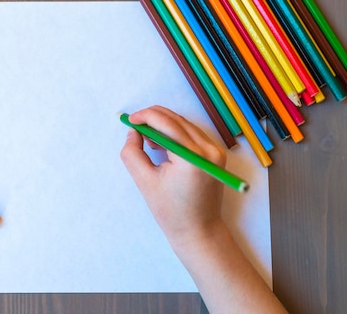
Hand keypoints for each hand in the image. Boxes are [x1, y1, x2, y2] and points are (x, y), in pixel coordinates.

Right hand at [119, 105, 225, 249]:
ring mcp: (216, 151)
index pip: (167, 124)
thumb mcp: (145, 182)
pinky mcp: (216, 154)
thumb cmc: (171, 212)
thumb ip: (133, 153)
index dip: (145, 117)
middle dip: (153, 117)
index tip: (129, 120)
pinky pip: (192, 133)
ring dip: (163, 125)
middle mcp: (209, 150)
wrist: (199, 231)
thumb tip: (133, 131)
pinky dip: (175, 133)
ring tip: (147, 140)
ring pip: (184, 124)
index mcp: (192, 158)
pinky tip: (162, 144)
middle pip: (177, 120)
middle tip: (134, 125)